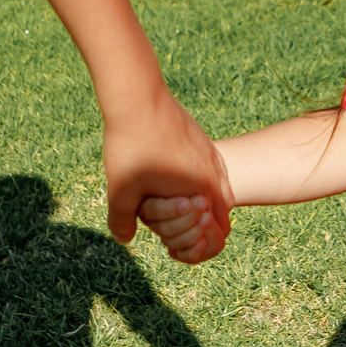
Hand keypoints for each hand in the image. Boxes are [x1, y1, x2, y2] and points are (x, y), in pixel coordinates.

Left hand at [101, 83, 230, 260]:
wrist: (139, 99)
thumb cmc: (132, 147)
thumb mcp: (121, 191)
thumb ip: (122, 221)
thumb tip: (123, 240)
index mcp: (201, 192)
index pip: (217, 233)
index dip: (200, 246)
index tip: (175, 247)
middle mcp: (214, 174)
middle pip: (224, 214)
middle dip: (207, 227)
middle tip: (181, 232)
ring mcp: (211, 155)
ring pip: (223, 189)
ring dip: (209, 204)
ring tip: (183, 210)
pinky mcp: (203, 140)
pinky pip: (215, 170)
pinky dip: (206, 183)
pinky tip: (183, 182)